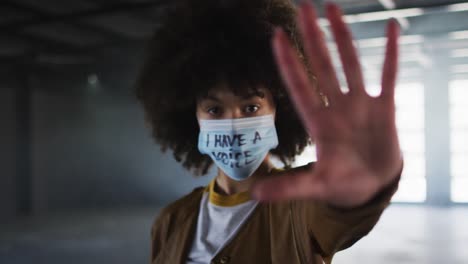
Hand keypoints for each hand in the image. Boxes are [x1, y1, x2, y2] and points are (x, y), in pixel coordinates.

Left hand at [252, 2, 402, 207]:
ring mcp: (360, 105)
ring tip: (332, 8)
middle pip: (321, 65)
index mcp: (319, 123)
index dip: (288, 62)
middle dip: (312, 37)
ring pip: (350, 63)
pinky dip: (390, 54)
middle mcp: (337, 107)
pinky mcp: (384, 108)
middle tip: (302, 7)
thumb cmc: (341, 185)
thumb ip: (288, 188)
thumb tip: (254, 195)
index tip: (275, 36)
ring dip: (342, 36)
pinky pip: (388, 75)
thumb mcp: (315, 187)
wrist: (371, 187)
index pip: (299, 86)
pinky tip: (391, 28)